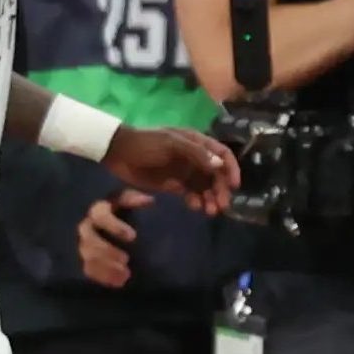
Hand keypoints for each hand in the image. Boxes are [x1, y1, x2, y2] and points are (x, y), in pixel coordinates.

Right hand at [78, 189, 150, 287]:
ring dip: (106, 268)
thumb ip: (136, 199)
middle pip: (90, 241)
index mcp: (98, 210)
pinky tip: (119, 283)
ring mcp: (84, 245)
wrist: (117, 224)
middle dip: (107, 252)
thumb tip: (149, 200)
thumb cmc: (125, 208)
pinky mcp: (86, 259)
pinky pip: (89, 270)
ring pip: (88, 257)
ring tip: (126, 275)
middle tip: (126, 260)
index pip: (100, 217)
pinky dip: (103, 278)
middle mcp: (87, 227)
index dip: (114, 227)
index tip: (132, 237)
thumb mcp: (129, 199)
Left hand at [103, 127, 239, 213]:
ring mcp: (185, 171)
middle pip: (216, 174)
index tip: (234, 186)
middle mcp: (195, 157)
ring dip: (210, 198)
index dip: (231, 168)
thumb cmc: (146, 143)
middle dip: (221, 190)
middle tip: (221, 206)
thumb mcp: (172, 144)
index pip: (222, 153)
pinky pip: (191, 194)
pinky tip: (195, 207)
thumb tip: (219, 165)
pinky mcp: (174, 185)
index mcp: (197, 142)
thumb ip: (196, 154)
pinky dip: (196, 201)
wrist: (118, 153)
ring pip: (205, 186)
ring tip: (210, 211)